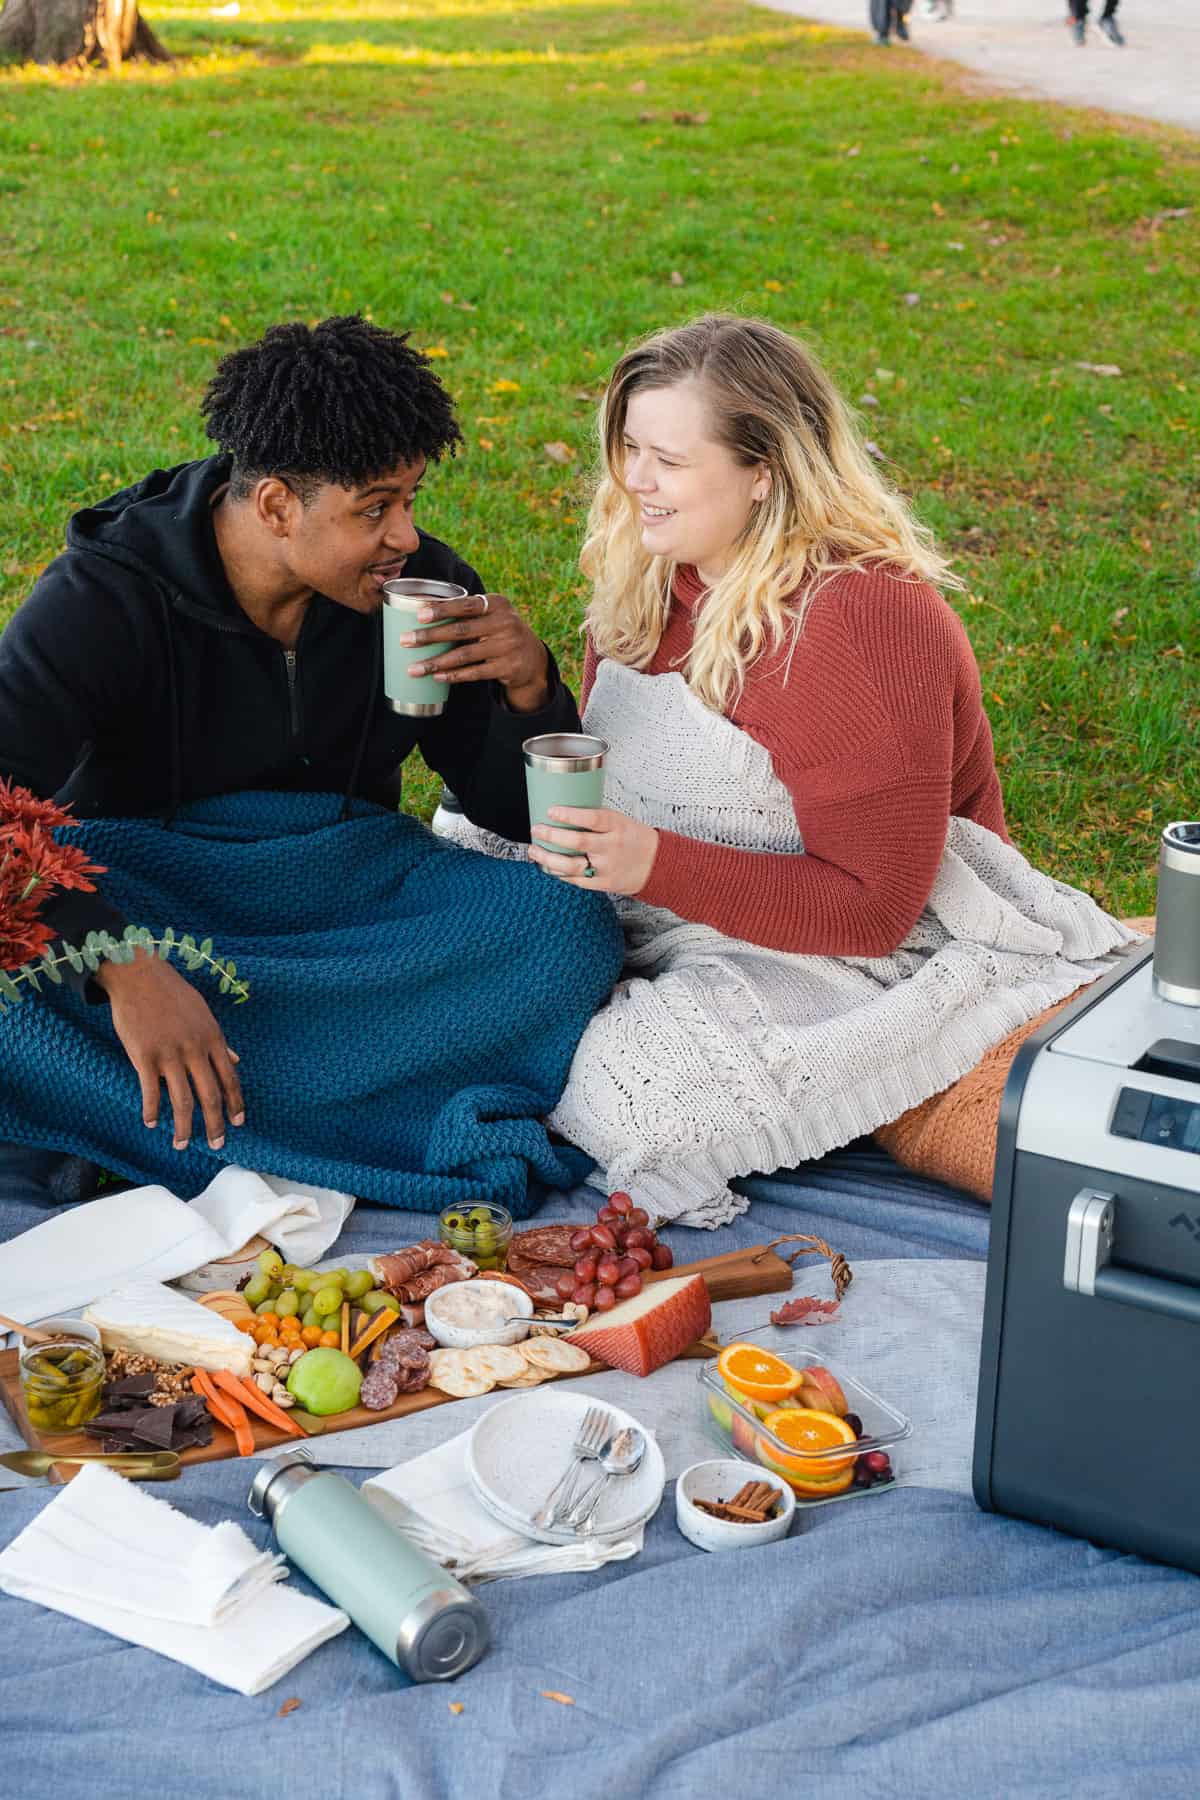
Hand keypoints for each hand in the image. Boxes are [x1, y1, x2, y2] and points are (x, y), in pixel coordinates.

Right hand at [96, 951, 244, 1151]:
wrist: (139, 975)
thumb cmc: (172, 994)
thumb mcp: (204, 1014)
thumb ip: (219, 1040)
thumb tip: (236, 1059)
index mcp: (212, 1038)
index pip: (230, 1079)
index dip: (235, 1104)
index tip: (237, 1123)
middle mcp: (195, 1049)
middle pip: (210, 1095)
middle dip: (215, 1125)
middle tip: (216, 1144)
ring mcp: (170, 1054)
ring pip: (182, 1100)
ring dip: (183, 1127)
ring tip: (181, 1144)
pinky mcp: (144, 1056)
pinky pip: (151, 1091)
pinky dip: (152, 1111)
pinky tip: (152, 1123)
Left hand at [398, 591, 550, 712]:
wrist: (533, 657)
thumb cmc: (500, 631)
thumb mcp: (492, 615)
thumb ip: (468, 611)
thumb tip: (421, 612)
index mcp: (498, 604)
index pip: (466, 605)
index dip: (442, 609)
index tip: (419, 615)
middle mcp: (505, 623)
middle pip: (461, 630)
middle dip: (429, 636)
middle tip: (406, 640)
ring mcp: (507, 646)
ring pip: (464, 655)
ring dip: (436, 662)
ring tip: (414, 668)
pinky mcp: (508, 668)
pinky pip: (474, 673)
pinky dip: (454, 675)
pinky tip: (437, 677)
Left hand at [527, 806, 658, 895]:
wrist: (658, 865)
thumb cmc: (634, 839)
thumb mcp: (621, 821)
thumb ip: (596, 819)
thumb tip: (564, 812)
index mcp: (617, 826)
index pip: (592, 818)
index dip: (570, 815)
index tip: (551, 811)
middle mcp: (612, 847)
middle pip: (578, 842)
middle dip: (552, 835)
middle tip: (537, 829)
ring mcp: (607, 867)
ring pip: (572, 865)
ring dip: (548, 858)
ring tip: (534, 850)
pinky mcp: (604, 883)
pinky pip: (576, 880)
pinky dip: (559, 873)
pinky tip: (548, 867)